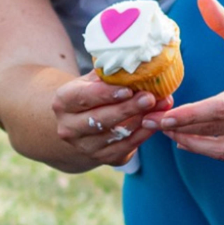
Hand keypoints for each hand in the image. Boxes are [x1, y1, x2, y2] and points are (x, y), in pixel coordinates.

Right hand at [52, 71, 172, 166]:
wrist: (84, 122)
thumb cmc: (93, 93)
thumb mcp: (95, 79)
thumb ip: (111, 74)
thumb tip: (137, 66)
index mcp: (63, 102)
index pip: (84, 98)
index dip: (106, 94)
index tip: (127, 89)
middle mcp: (69, 128)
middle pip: (100, 119)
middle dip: (128, 108)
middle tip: (150, 98)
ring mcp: (85, 147)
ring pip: (116, 135)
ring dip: (141, 120)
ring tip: (160, 105)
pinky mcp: (104, 158)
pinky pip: (127, 147)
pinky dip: (144, 133)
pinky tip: (156, 120)